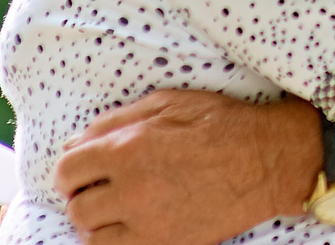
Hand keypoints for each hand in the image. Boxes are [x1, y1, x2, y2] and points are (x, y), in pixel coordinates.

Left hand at [54, 90, 321, 244]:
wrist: (266, 160)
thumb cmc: (220, 124)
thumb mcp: (167, 103)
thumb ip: (116, 121)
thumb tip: (77, 141)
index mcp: (129, 147)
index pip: (68, 168)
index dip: (70, 170)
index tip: (80, 172)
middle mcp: (132, 187)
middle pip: (76, 204)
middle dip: (82, 195)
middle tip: (98, 189)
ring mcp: (148, 221)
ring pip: (91, 233)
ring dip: (96, 221)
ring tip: (114, 209)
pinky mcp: (164, 243)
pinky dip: (114, 240)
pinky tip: (129, 226)